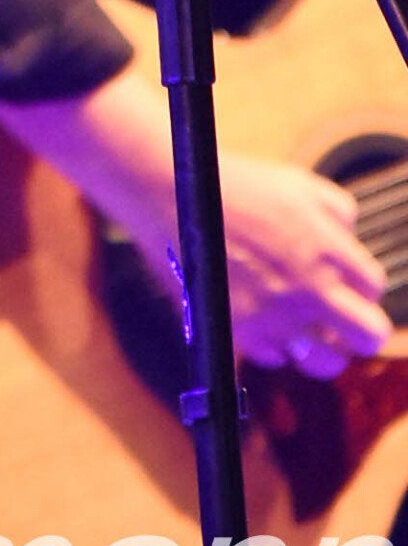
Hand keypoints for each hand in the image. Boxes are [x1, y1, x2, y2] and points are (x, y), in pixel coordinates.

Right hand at [136, 151, 391, 379]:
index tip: (347, 286)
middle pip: (368, 335)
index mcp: (327, 248)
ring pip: (325, 362)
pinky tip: (260, 318)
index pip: (373, 288)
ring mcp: (275, 314)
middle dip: (362, 332)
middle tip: (345, 325)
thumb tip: (349, 241)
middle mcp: (309, 288)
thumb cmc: (233, 183)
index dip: (362, 287)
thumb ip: (338, 213)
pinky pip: (275, 358)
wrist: (172, 192)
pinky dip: (273, 344)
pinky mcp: (240, 331)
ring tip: (307, 333)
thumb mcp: (297, 183)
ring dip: (322, 350)